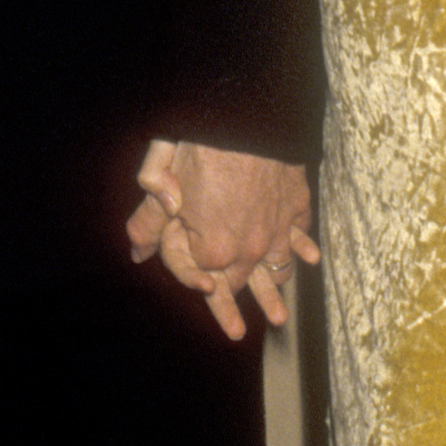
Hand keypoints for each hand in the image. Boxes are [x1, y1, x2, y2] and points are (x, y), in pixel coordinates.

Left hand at [126, 139, 318, 340]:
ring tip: (277, 315)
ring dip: (274, 291)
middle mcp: (248, 249)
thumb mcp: (160, 178)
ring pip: (276, 270)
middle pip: (239, 284)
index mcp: (212, 249)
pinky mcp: (296, 206)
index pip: (202, 281)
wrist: (248, 114)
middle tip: (234, 331)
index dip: (193, 284)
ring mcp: (277, 230)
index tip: (199, 290)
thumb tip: (137, 251)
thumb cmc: (200, 142)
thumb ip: (149, 221)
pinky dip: (302, 250)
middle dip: (233, 304)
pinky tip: (307, 260)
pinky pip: (299, 238)